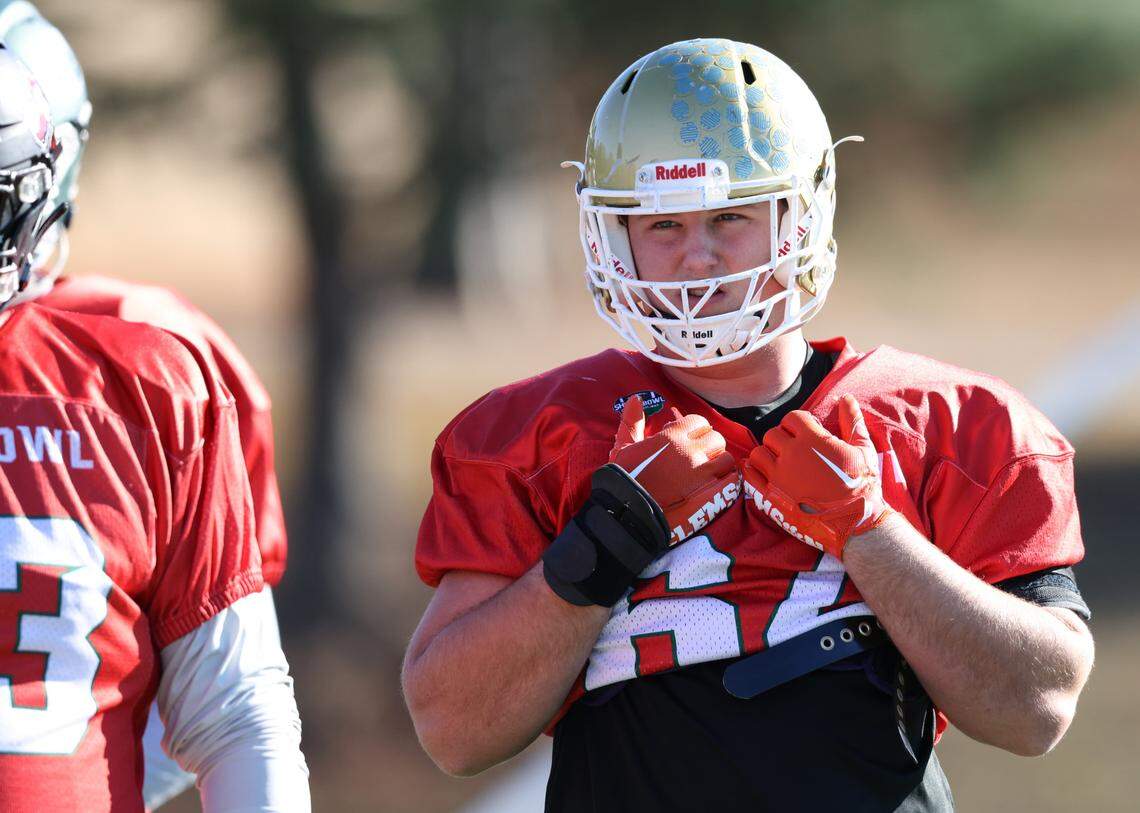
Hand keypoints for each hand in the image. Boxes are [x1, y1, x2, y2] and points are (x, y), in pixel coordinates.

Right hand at [610, 397, 739, 545]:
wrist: (628, 516)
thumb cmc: (623, 481)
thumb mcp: (624, 448)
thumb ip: (632, 422)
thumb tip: (636, 399)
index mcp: (672, 436)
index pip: (699, 422)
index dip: (694, 431)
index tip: (686, 442)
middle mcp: (691, 451)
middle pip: (716, 438)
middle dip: (709, 447)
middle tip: (698, 459)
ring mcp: (704, 473)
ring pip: (727, 459)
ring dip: (720, 465)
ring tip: (708, 474)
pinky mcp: (712, 495)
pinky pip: (732, 481)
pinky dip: (728, 482)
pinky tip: (718, 487)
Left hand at [741, 395, 892, 558]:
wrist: (855, 524)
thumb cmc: (861, 486)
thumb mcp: (863, 450)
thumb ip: (852, 421)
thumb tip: (846, 398)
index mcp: (813, 440)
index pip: (792, 418)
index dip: (799, 424)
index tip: (807, 434)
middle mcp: (791, 454)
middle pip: (773, 434)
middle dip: (783, 439)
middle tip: (795, 451)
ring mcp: (779, 476)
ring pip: (758, 453)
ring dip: (768, 455)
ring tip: (781, 463)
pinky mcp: (771, 496)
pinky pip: (750, 476)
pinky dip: (754, 471)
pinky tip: (764, 473)